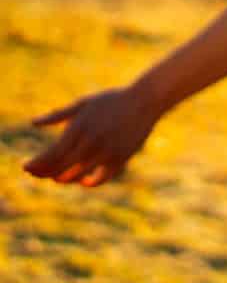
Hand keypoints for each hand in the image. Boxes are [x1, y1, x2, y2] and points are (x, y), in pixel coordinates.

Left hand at [22, 84, 161, 186]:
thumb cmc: (112, 100)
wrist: (145, 101)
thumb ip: (58, 115)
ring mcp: (106, 152)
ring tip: (57, 177)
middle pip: (60, 167)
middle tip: (37, 173)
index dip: (36, 164)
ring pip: (77, 175)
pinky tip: (84, 180)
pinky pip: (101, 178)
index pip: (50, 155)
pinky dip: (90, 182)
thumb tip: (33, 123)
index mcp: (78, 128)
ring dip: (63, 178)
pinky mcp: (121, 159)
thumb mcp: (83, 103)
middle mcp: (90, 143)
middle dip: (44, 173)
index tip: (26, 167)